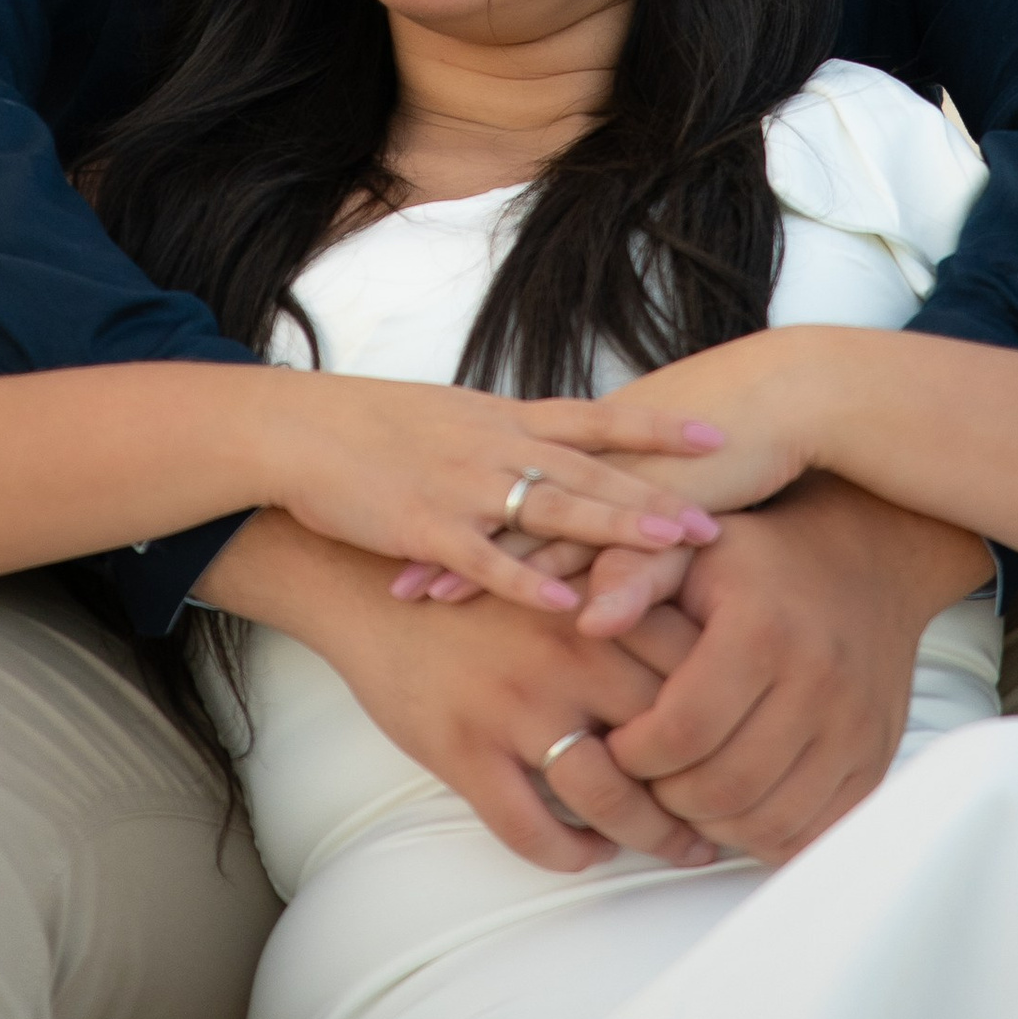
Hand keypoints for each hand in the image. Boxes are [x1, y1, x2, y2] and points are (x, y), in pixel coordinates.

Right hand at [201, 511, 723, 875]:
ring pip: (607, 795)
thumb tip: (709, 627)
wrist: (360, 582)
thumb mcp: (554, 562)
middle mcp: (562, 654)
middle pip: (665, 737)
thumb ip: (622, 590)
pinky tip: (589, 854)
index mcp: (592, 602)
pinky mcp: (463, 751)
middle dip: (708, 785)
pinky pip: (530, 829)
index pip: (693, 665)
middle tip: (737, 812)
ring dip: (652, 834)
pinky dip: (569, 853)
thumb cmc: (471, 571)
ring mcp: (512, 707)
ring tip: (682, 848)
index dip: (735, 713)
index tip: (764, 742)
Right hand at [255, 372, 721, 616]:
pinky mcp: (425, 526)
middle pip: (592, 469)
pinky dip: (526, 577)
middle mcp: (495, 446)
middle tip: (720, 517)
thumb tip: (553, 454)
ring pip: (552, 505)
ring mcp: (463, 485)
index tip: (719, 435)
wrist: (297, 429)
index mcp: (504, 419)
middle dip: (657, 494)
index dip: (659, 428)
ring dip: (615, 526)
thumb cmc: (370, 428)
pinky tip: (566, 600)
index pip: (597, 420)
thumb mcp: (453, 418)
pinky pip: (485, 556)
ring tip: (673, 544)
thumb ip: (507, 438)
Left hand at [601, 477, 991, 862]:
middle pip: (722, 786)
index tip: (616, 739)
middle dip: (666, 794)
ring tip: (685, 785)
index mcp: (764, 630)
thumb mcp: (687, 546)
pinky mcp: (875, 763)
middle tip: (646, 772)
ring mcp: (855, 729)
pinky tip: (735, 799)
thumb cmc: (758, 561)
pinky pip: (811, 833)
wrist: (864, 565)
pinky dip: (763, 834)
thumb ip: (628, 575)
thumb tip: (587, 620)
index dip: (633, 751)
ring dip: (712, 821)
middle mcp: (820, 683)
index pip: (683, 729)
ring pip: (765, 822)